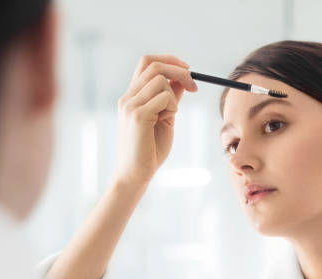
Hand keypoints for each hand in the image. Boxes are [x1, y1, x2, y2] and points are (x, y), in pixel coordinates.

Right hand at [114, 55, 197, 188]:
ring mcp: (130, 105)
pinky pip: (163, 97)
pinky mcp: (137, 116)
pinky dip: (172, 106)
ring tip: (170, 115)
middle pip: (154, 64)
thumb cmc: (150, 150)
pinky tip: (166, 121)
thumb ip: (171, 98)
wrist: (136, 174)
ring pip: (160, 80)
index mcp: (132, 96)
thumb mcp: (165, 118)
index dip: (170, 60)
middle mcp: (128, 97)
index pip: (147, 62)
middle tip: (194, 86)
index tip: (188, 71)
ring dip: (173, 96)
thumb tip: (183, 79)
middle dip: (179, 70)